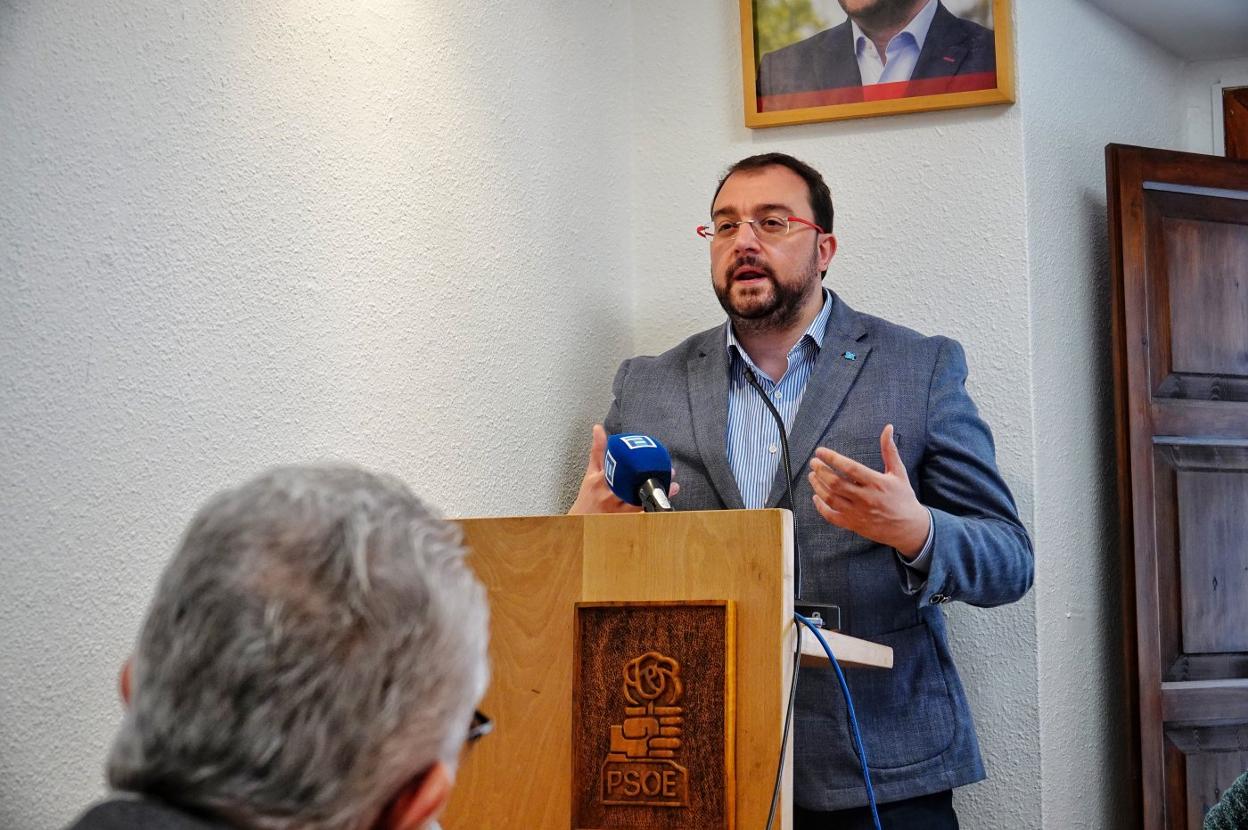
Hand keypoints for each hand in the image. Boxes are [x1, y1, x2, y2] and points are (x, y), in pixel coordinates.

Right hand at [567, 425, 680, 513]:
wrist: (582, 522)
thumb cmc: (588, 497)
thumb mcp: (591, 473)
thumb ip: (598, 451)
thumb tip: (598, 428)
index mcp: (600, 481)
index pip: (616, 468)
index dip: (632, 460)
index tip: (647, 453)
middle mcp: (609, 496)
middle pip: (631, 486)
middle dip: (651, 477)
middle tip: (669, 471)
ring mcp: (617, 510)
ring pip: (639, 501)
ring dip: (658, 494)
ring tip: (673, 487)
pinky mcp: (625, 521)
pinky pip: (641, 517)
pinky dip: (652, 511)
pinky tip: (664, 506)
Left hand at [807, 424, 929, 557]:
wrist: (909, 528)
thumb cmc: (903, 497)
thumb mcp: (898, 472)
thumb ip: (889, 450)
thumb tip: (888, 428)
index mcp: (877, 483)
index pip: (850, 468)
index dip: (832, 458)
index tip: (820, 451)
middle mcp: (866, 498)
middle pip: (836, 483)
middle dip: (821, 470)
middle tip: (814, 462)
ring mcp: (858, 513)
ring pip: (831, 498)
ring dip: (818, 485)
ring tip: (812, 475)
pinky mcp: (853, 524)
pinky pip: (831, 516)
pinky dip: (820, 506)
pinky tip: (815, 496)